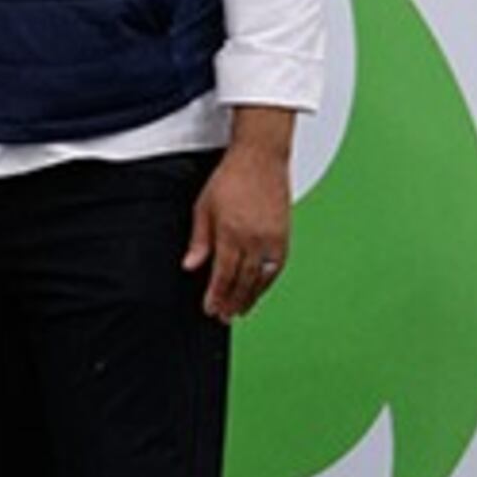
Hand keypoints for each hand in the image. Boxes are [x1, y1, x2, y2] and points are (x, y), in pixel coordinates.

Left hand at [185, 109, 297, 322]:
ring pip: (263, 277)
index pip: (224, 274)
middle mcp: (256, 239)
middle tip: (224, 317)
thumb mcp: (203, 208)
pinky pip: (277, 266)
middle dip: (233, 301)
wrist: (260, 158)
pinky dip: (268, 282)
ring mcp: (273, 238)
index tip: (210, 309)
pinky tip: (259, 289)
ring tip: (241, 310)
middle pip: (244, 280)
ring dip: (252, 297)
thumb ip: (199, 240)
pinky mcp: (285, 234)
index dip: (217, 295)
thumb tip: (190, 265)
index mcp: (232, 233)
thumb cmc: (231, 179)